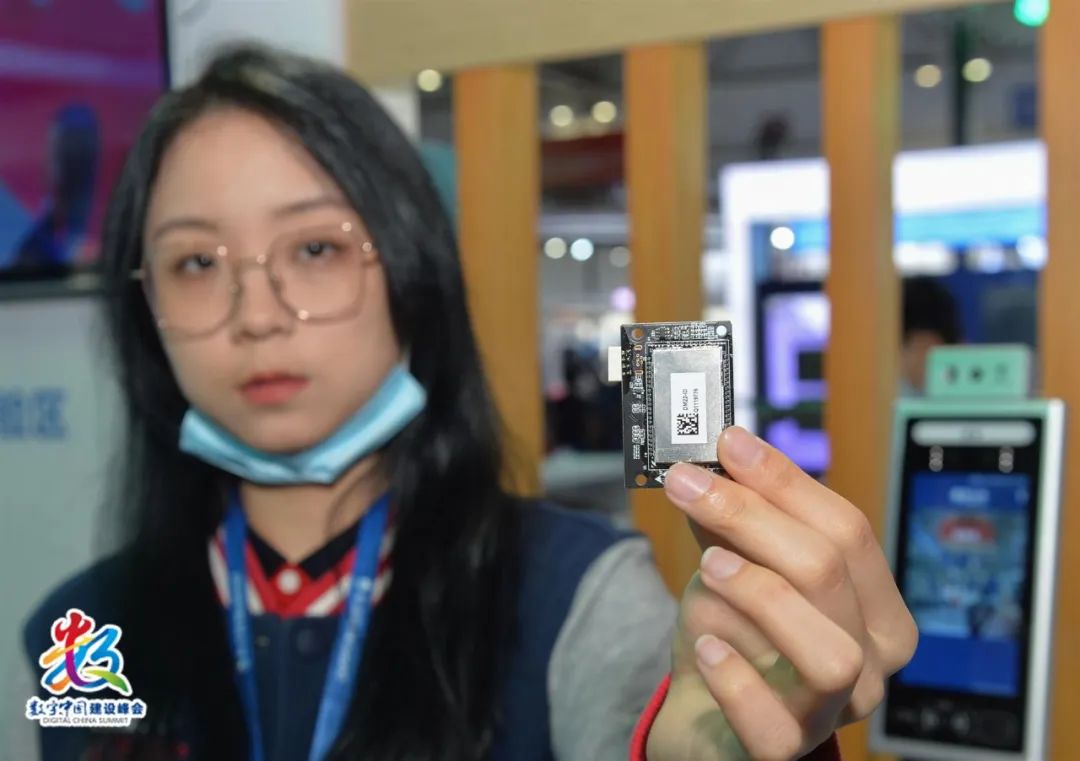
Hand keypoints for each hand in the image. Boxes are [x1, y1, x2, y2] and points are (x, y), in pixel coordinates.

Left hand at [646, 427, 917, 760]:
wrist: (705, 713)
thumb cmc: (734, 634)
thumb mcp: (739, 564)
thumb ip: (738, 516)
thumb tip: (723, 450)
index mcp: (876, 608)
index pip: (849, 531)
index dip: (785, 481)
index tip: (729, 442)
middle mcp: (870, 663)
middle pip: (828, 572)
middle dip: (751, 516)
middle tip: (689, 484)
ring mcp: (832, 712)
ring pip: (827, 651)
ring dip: (761, 594)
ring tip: (708, 566)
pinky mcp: (783, 748)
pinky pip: (771, 718)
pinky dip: (734, 675)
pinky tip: (705, 645)